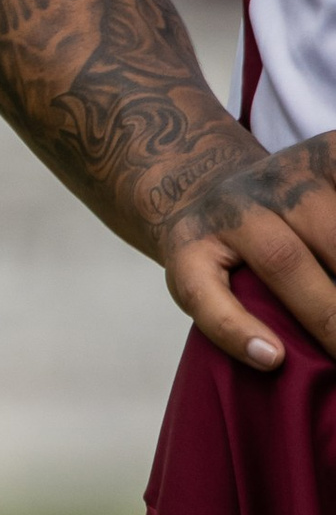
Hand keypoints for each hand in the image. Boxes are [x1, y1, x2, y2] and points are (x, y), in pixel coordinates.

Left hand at [162, 137, 335, 374]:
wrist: (209, 176)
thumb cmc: (217, 255)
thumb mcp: (203, 284)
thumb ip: (228, 318)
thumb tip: (276, 358)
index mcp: (192, 245)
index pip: (204, 291)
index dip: (234, 327)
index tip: (271, 358)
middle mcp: (232, 206)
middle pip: (281, 261)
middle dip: (329, 313)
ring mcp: (279, 176)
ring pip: (327, 228)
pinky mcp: (322, 155)